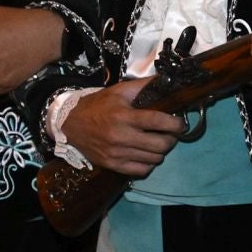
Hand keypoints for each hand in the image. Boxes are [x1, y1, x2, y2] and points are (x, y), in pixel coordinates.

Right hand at [60, 78, 186, 176]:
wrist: (70, 123)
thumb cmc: (98, 105)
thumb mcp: (119, 91)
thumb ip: (144, 86)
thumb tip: (167, 80)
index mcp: (124, 116)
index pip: (158, 122)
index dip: (175, 124)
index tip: (181, 123)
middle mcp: (121, 137)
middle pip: (160, 145)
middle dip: (172, 139)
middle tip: (171, 133)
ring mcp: (116, 154)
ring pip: (154, 159)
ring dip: (161, 151)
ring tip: (158, 142)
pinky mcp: (112, 165)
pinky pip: (141, 170)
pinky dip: (149, 163)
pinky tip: (147, 154)